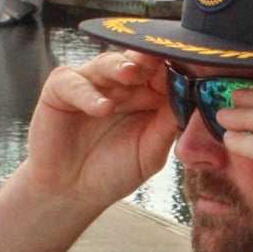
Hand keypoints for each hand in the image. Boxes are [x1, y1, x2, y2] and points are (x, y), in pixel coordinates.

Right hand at [23, 50, 177, 209]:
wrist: (72, 193)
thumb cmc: (113, 171)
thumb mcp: (149, 152)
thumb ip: (167, 126)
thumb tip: (192, 100)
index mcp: (147, 94)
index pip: (164, 72)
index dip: (175, 67)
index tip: (190, 65)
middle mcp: (120, 83)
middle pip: (137, 61)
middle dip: (148, 59)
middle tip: (158, 59)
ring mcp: (90, 82)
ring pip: (106, 64)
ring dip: (119, 67)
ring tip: (130, 73)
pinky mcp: (60, 89)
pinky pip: (73, 82)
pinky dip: (88, 93)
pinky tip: (102, 108)